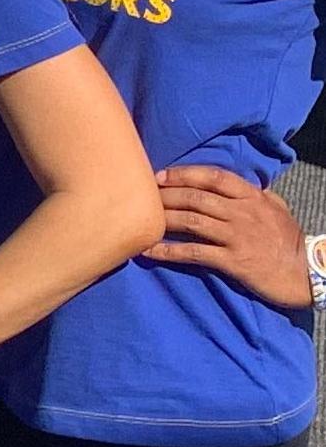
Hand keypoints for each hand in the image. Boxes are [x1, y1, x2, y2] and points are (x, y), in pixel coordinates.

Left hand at [141, 166, 311, 309]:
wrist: (305, 273)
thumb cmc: (288, 239)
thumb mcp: (275, 208)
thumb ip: (252, 193)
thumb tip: (227, 184)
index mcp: (252, 197)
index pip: (214, 176)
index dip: (184, 174)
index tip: (160, 175)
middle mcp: (243, 212)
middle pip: (196, 197)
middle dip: (166, 194)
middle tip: (143, 195)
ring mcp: (237, 236)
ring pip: (192, 221)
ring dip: (163, 218)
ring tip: (140, 217)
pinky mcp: (233, 261)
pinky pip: (194, 252)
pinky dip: (168, 251)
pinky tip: (149, 251)